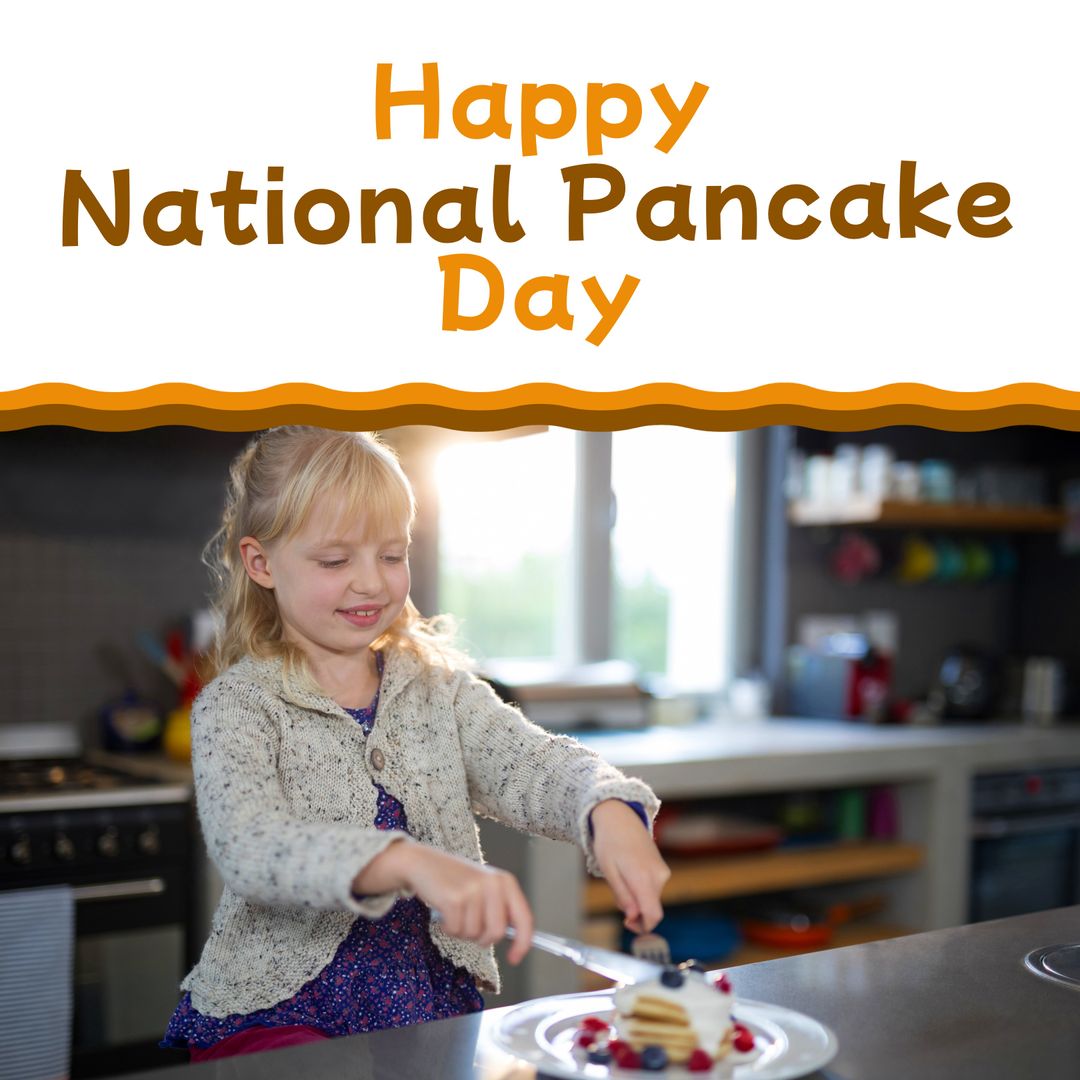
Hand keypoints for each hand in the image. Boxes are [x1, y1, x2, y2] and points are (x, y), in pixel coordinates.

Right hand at [352, 842, 534, 963]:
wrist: (424, 862)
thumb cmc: (455, 880)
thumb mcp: (485, 888)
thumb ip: (501, 909)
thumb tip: (516, 940)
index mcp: (506, 882)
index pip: (524, 918)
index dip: (523, 943)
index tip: (514, 958)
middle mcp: (493, 884)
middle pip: (497, 932)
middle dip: (482, 937)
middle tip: (469, 925)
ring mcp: (473, 891)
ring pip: (474, 934)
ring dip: (462, 930)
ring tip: (455, 911)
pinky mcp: (454, 899)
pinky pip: (456, 930)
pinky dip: (448, 927)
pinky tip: (444, 911)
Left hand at [590, 800, 670, 933]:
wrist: (619, 817)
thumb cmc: (610, 842)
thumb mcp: (609, 871)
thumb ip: (622, 895)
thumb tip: (633, 916)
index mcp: (643, 878)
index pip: (653, 915)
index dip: (643, 927)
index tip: (628, 924)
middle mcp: (658, 876)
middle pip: (651, 908)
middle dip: (635, 911)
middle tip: (616, 895)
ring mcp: (662, 871)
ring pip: (651, 898)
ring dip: (637, 899)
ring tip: (620, 879)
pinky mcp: (662, 867)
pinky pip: (653, 887)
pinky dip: (641, 888)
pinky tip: (628, 873)